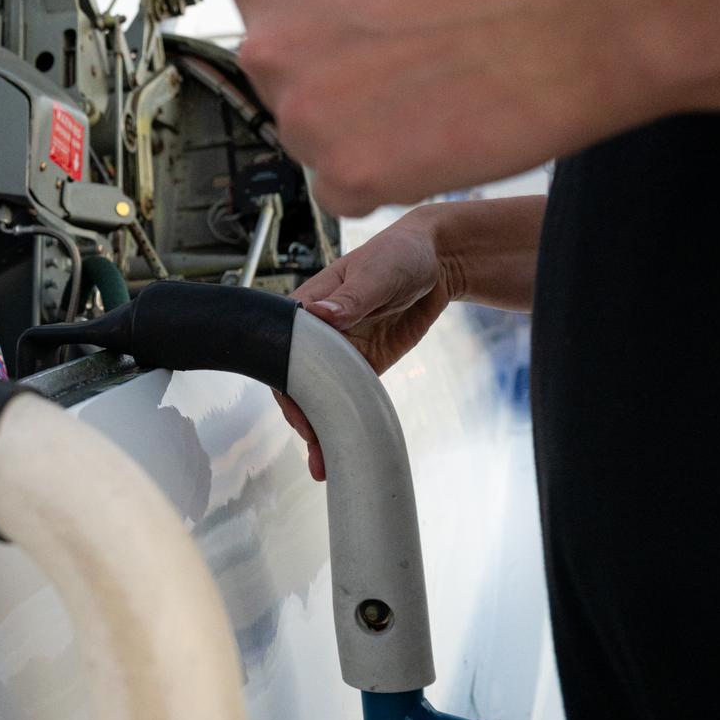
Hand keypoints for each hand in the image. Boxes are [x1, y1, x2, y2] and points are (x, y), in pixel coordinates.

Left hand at [223, 0, 650, 215]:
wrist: (598, 0)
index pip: (274, 15)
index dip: (338, 13)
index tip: (388, 7)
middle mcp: (267, 47)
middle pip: (293, 78)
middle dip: (347, 69)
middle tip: (422, 43)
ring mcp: (305, 117)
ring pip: (320, 135)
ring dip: (369, 123)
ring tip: (440, 78)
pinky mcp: (350, 175)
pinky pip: (349, 188)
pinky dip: (390, 171)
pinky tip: (440, 123)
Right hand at [275, 208, 458, 480]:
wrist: (436, 263)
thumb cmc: (398, 254)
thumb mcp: (376, 273)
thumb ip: (350, 298)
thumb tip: (320, 313)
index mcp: (307, 308)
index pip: (283, 352)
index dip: (287, 384)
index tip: (298, 411)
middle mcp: (316, 335)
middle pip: (295, 382)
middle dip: (302, 417)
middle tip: (315, 446)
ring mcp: (338, 353)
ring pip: (318, 397)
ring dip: (318, 430)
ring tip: (322, 465)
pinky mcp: (362, 366)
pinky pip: (346, 398)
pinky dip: (341, 423)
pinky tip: (338, 450)